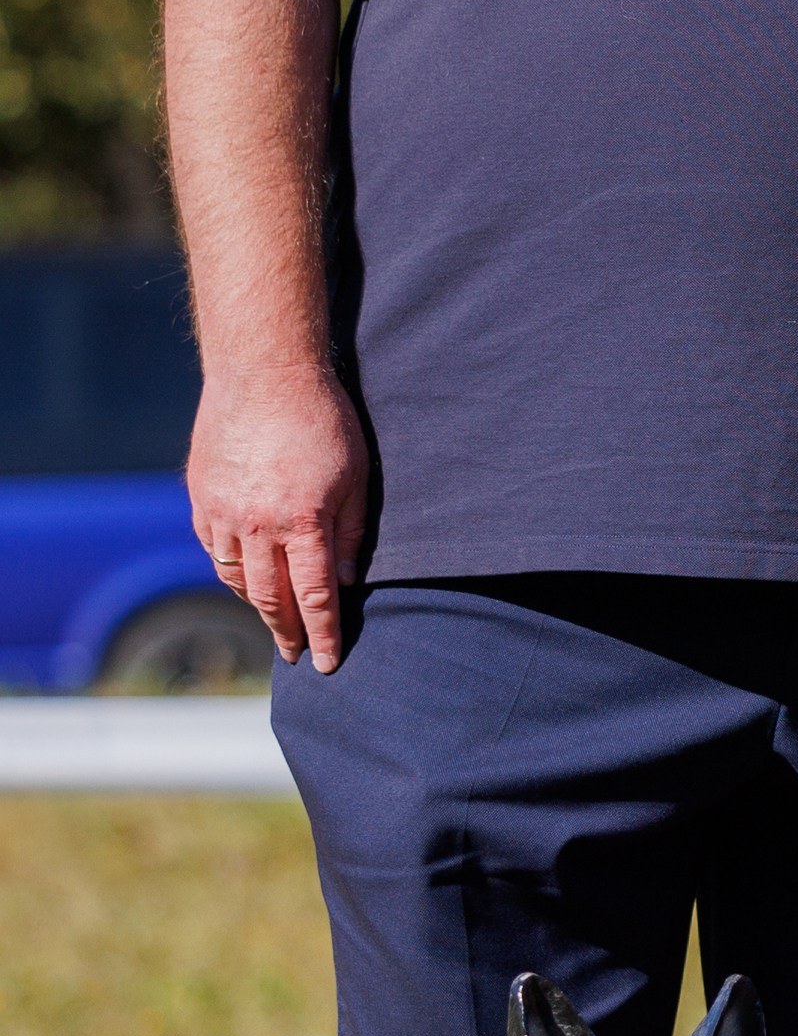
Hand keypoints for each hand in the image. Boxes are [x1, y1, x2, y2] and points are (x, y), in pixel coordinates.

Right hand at [188, 366, 370, 673]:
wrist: (263, 371)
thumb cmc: (322, 418)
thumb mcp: (356, 475)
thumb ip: (350, 531)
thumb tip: (344, 580)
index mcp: (302, 522)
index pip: (315, 596)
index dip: (322, 633)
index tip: (326, 664)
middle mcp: (258, 525)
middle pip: (272, 597)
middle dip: (287, 631)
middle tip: (296, 655)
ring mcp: (224, 512)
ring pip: (237, 577)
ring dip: (257, 606)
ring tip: (274, 622)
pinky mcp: (202, 496)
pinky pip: (214, 549)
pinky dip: (230, 571)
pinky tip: (244, 579)